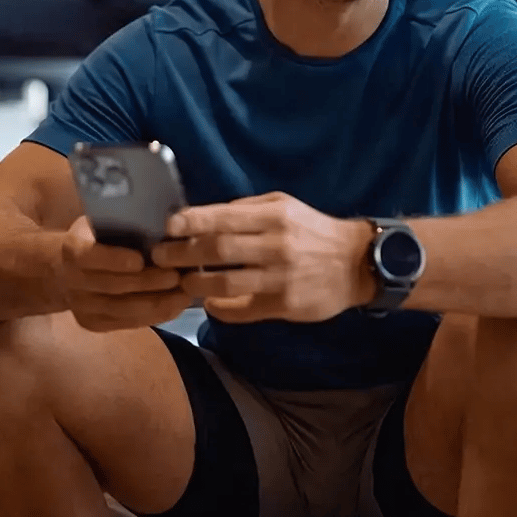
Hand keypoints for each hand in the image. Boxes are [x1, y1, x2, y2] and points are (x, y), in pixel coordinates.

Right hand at [60, 216, 193, 330]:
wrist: (69, 269)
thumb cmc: (99, 237)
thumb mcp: (105, 221)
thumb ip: (128, 223)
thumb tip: (170, 221)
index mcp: (72, 248)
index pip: (89, 256)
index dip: (114, 260)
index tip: (140, 260)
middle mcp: (72, 281)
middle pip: (111, 286)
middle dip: (147, 283)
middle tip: (178, 276)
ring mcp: (81, 307)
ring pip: (122, 309)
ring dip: (156, 303)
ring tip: (184, 294)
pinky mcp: (94, 324)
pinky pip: (127, 323)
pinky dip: (154, 316)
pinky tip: (175, 307)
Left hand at [151, 192, 375, 322]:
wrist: (356, 263)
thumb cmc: (313, 230)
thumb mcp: (284, 206)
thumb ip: (246, 209)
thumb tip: (203, 216)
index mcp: (274, 216)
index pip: (224, 218)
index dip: (191, 222)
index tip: (167, 226)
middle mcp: (276, 246)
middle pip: (219, 250)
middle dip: (182, 253)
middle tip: (160, 256)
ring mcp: (281, 278)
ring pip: (227, 284)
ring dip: (196, 284)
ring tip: (181, 281)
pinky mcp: (285, 305)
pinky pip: (243, 310)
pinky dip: (220, 309)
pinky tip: (208, 304)